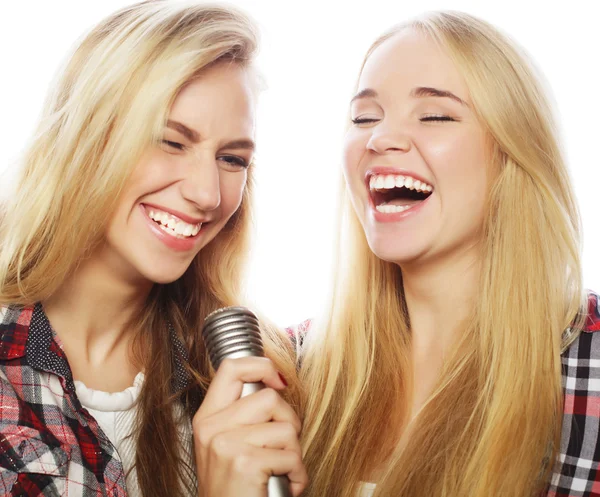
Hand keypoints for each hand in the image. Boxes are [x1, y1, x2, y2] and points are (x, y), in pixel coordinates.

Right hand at [193, 357, 306, 496]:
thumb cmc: (235, 487)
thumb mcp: (227, 445)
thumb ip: (244, 414)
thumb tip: (278, 383)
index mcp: (207, 417)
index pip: (231, 368)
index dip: (261, 366)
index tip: (278, 381)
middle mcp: (212, 427)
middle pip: (270, 397)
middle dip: (288, 422)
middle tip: (281, 446)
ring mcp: (226, 444)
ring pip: (286, 427)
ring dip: (294, 452)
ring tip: (280, 470)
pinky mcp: (245, 462)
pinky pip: (292, 456)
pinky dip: (297, 475)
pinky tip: (283, 485)